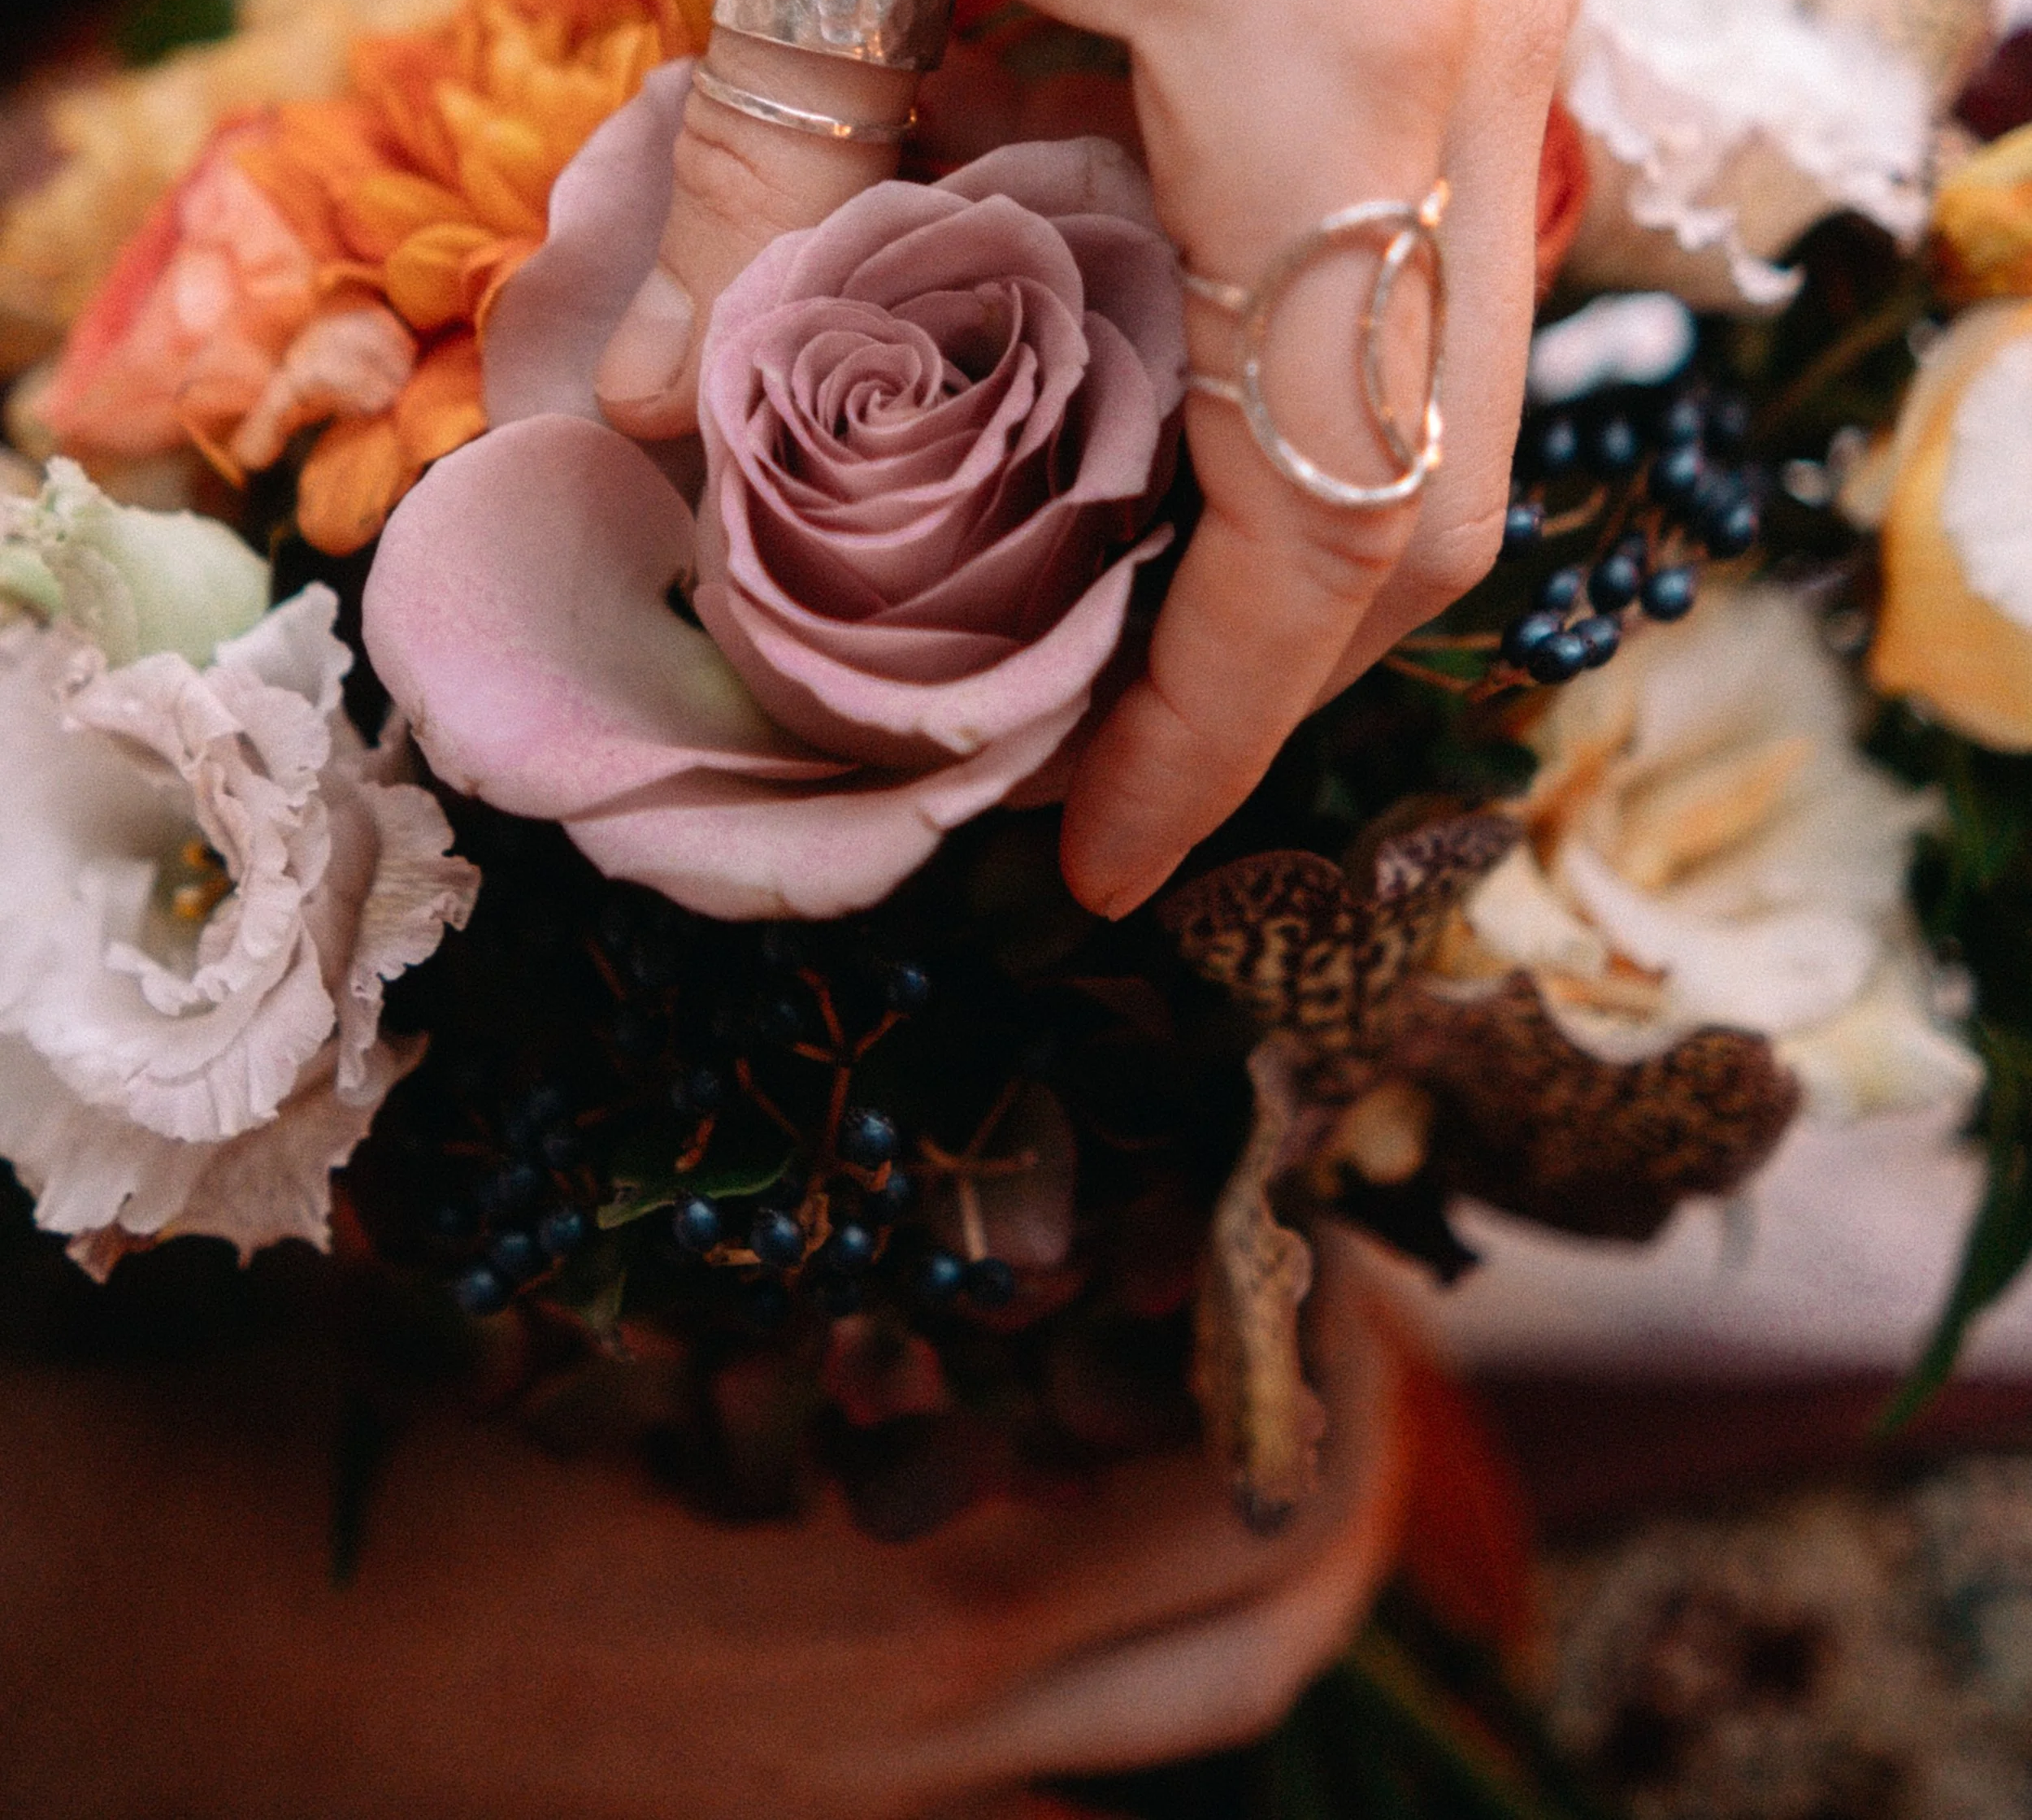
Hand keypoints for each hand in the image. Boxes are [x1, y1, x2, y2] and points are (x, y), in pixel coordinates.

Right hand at [0, 1234, 1403, 1819]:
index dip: (1328, 1377)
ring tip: (1266, 1423)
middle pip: (1254, 1647)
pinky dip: (1110, 1662)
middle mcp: (926, 1738)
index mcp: (906, 1600)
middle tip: (1360, 1325)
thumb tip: (1002, 1167)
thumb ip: (827, 1276)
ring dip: (1256, 1582)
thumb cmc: (411, 1438)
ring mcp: (868, 1814)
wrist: (230, 1649)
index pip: (1227, 1508)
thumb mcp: (632, 1315)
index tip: (1342, 1239)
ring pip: (1167, 1728)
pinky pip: (1037, 1779)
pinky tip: (1081, 1528)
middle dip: (1357, 1484)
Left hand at [597, 0, 1577, 913]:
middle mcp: (1481, 55)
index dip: (1206, 727)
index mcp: (1341, 66)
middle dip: (1267, 661)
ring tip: (1078, 572)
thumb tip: (667, 419)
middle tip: (1070, 750)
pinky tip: (1124, 321)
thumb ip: (772, 155)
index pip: (1318, 521)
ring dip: (1283, 501)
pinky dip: (1298, 336)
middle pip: (1426, 486)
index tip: (1084, 859)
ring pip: (1439, 360)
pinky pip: (1422, 214)